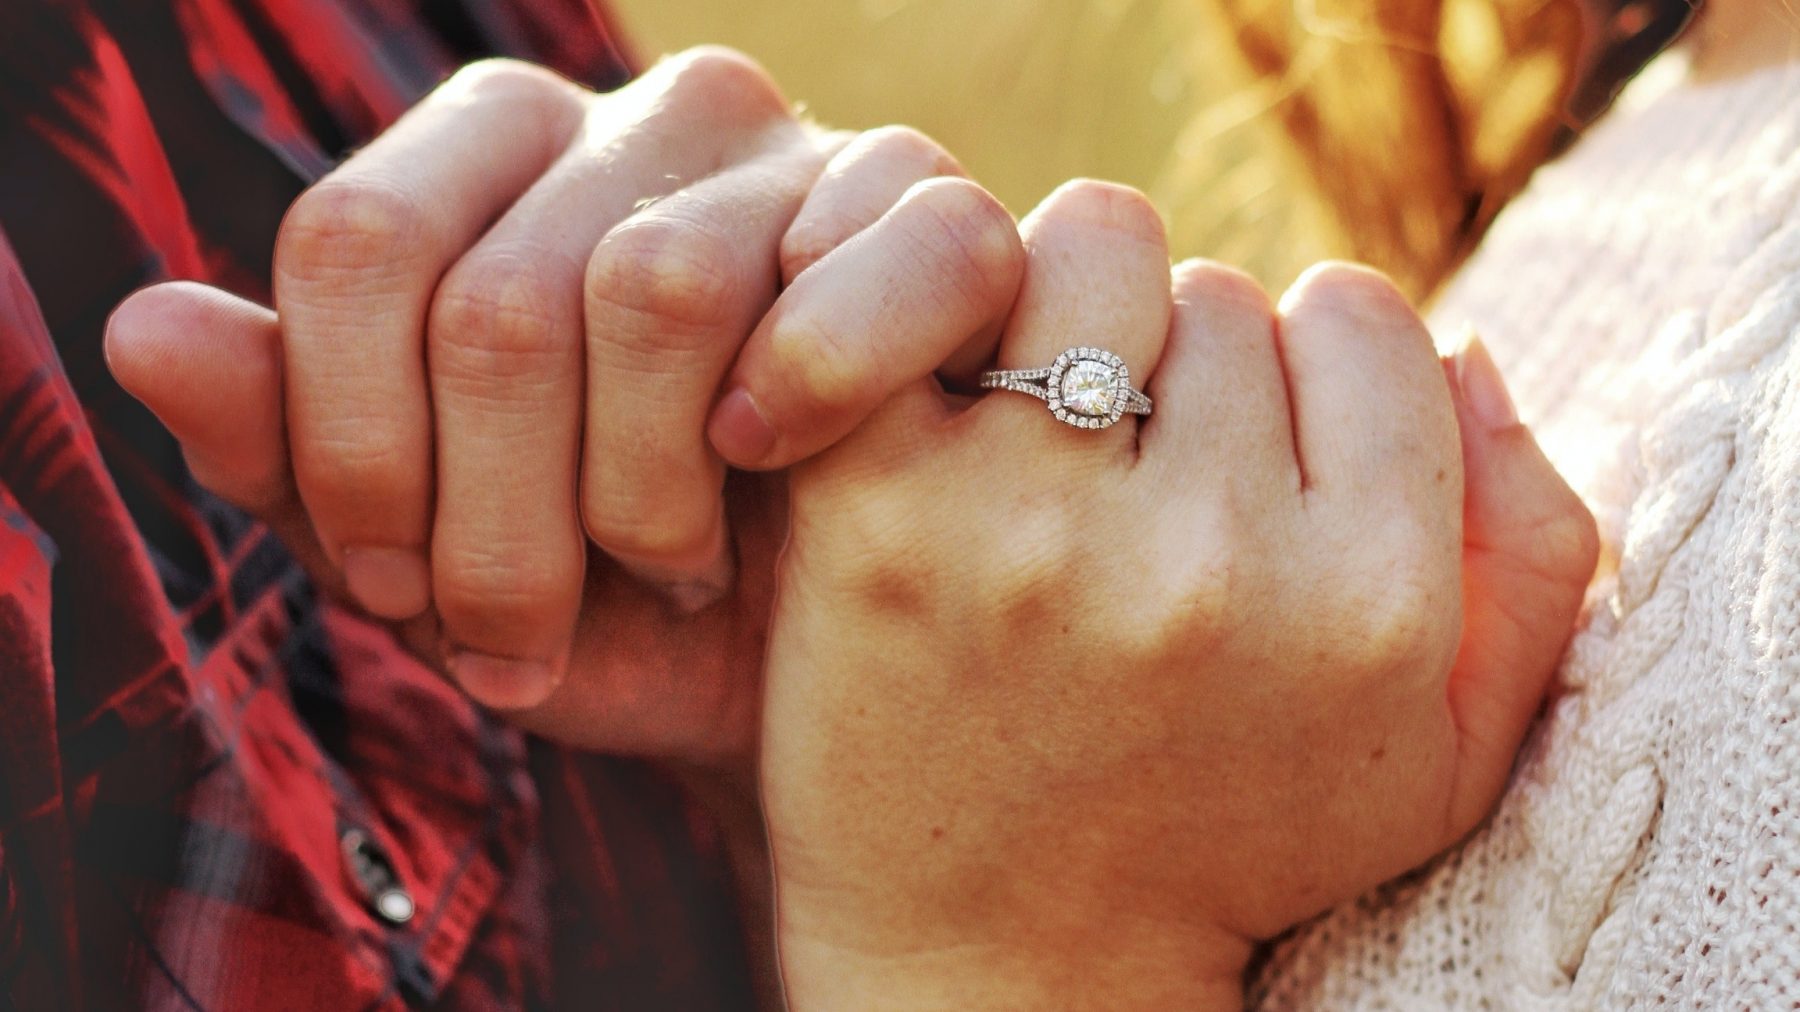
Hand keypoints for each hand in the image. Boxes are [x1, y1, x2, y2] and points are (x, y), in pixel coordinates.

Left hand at [104, 50, 1023, 760]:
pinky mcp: (934, 210)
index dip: (351, 445)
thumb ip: (284, 444)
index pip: (356, 239)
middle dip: (496, 524)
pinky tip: (777, 463)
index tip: (386, 587)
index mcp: (494, 153)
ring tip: (669, 569)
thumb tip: (146, 328)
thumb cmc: (598, 599)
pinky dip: (810, 393)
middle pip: (497, 296)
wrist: (794, 665)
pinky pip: (864, 265)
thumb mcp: (422, 553)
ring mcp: (794, 149)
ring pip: (654, 288)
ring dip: (644, 495)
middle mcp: (640, 115)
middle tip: (523, 635)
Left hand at [760, 182, 1598, 1006]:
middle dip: (1189, 365)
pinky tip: (948, 411)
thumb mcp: (1445, 751)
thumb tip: (1472, 348)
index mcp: (1368, 601)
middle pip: (1220, 290)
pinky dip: (948, 322)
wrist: (1004, 956)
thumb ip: (1532, 551)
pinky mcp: (886, 512)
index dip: (1313, 371)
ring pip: (1090, 254)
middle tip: (1142, 470)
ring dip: (1077, 316)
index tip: (1261, 448)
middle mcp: (1210, 558)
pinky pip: (940, 296)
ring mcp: (1036, 530)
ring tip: (1051, 429)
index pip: (1366, 319)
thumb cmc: (1234, 839)